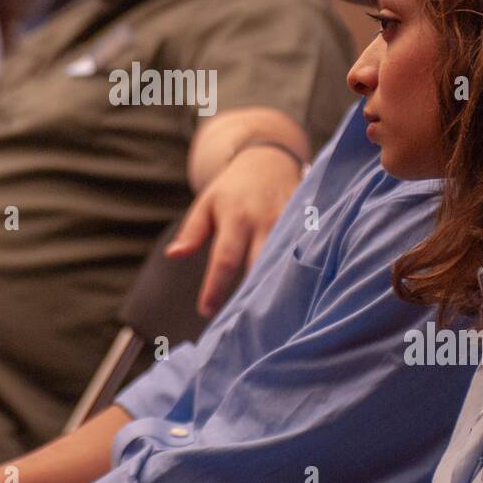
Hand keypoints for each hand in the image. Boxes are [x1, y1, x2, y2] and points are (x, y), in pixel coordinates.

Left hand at [167, 145, 302, 317]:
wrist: (268, 158)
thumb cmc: (231, 188)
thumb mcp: (206, 204)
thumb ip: (192, 232)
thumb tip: (174, 255)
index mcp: (236, 218)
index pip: (225, 259)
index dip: (216, 287)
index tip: (207, 311)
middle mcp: (265, 220)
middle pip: (260, 264)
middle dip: (252, 294)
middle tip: (244, 325)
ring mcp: (290, 221)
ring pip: (286, 261)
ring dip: (279, 288)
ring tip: (272, 318)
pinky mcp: (308, 222)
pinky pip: (306, 251)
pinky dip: (301, 273)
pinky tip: (299, 297)